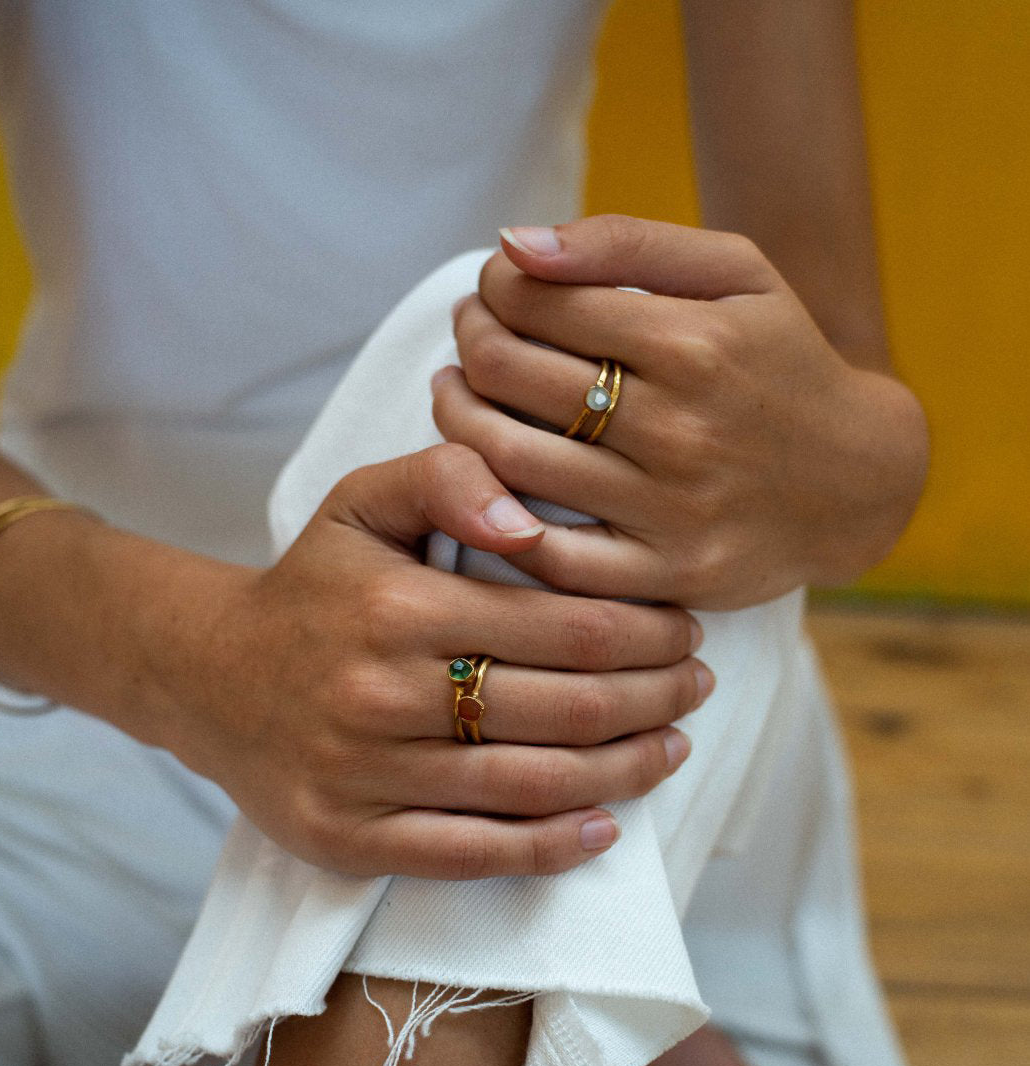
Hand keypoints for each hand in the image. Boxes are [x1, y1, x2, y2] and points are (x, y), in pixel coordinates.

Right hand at [172, 443, 708, 878]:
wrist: (210, 672)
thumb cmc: (312, 582)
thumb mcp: (365, 500)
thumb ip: (447, 477)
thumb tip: (531, 521)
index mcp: (399, 604)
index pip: (565, 626)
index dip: (646, 630)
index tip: (685, 625)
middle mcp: (381, 693)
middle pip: (563, 708)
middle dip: (654, 697)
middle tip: (697, 684)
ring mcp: (363, 776)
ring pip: (530, 785)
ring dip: (625, 770)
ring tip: (673, 745)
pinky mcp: (349, 837)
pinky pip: (471, 854)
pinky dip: (549, 848)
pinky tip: (605, 828)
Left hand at [434, 215, 928, 608]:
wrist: (855, 480)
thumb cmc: (780, 361)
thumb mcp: (735, 273)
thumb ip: (625, 243)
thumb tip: (515, 245)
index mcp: (695, 343)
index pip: (542, 302)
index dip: (494, 289)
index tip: (493, 290)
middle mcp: (680, 429)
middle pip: (513, 376)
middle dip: (471, 342)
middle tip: (470, 334)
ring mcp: (671, 511)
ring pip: (512, 461)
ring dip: (458, 418)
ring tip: (455, 393)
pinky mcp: (665, 576)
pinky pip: (547, 556)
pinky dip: (494, 513)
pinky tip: (481, 473)